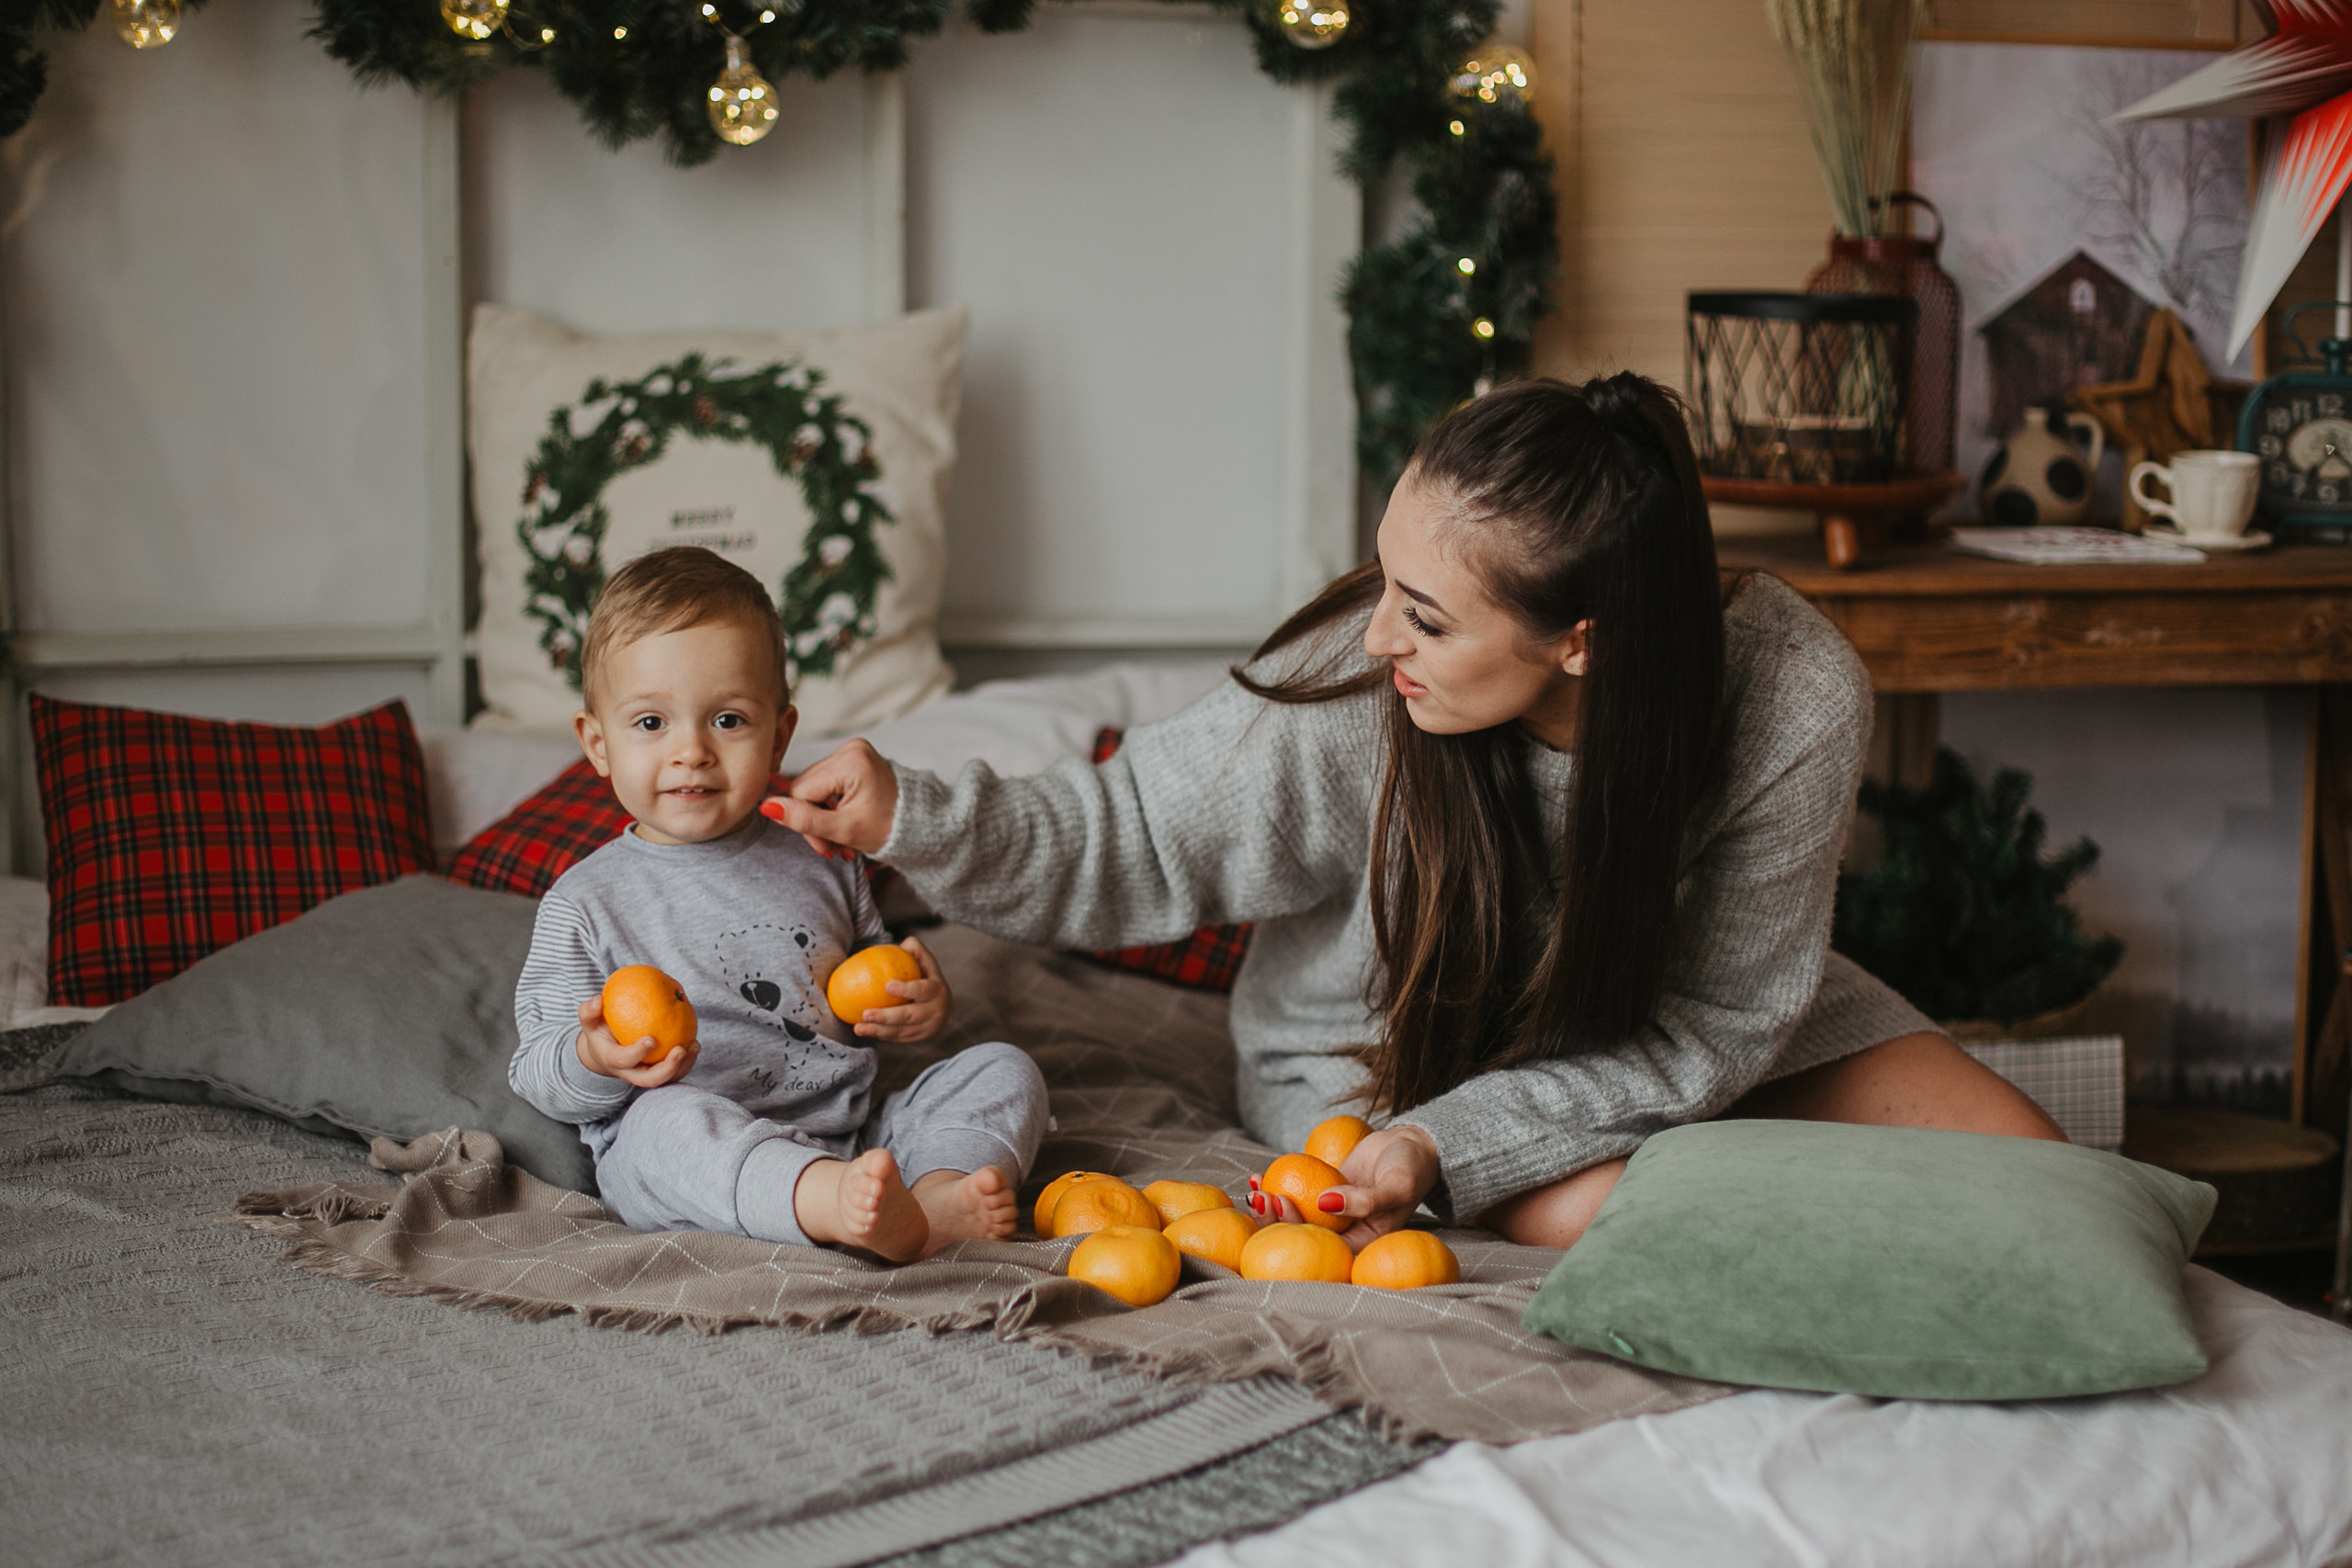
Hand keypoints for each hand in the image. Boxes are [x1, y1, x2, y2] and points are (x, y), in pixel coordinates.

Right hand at [574, 994, 698, 1087]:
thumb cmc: (600, 1031)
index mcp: (613, 1060)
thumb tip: (599, 1000)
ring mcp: (646, 1074)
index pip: (624, 1060)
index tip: (651, 1038)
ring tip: (694, 1046)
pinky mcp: (659, 1072)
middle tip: (680, 1050)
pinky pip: (676, 1071)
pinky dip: (688, 1060)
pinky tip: (695, 1043)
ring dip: (683, 1066)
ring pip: (668, 1079)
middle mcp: (630, 1072)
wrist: (606, 1051)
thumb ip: (589, 1011)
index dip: (637, 1053)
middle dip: (667, 1069)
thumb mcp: (590, 1021)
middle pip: (650, 1080)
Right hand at [762, 739, 897, 859]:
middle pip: (806, 787)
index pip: (801, 791)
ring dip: (823, 816)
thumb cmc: (890, 829)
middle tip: (833, 847)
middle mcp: (851, 749)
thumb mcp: (844, 830)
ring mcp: (854, 751)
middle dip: (816, 821)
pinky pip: (827, 782)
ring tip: (841, 837)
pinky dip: (832, 805)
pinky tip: (845, 820)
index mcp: (850, 761)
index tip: (826, 846)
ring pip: (814, 787)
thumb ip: (804, 819)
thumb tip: (767, 807)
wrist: (921, 826)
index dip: (806, 822)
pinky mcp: (855, 758)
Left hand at [850, 933, 948, 1042]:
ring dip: (878, 1030)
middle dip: (886, 1017)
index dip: (906, 989)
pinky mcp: (919, 1039)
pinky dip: (880, 1035)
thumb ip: (913, 950)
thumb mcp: (925, 962)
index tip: (886, 985)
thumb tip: (900, 944)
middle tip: (865, 1013)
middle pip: (910, 1016)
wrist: (940, 1006)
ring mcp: (928, 1028)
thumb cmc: (925, 977)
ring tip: (858, 1027)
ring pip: (901, 1031)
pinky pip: (897, 1038)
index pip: (923, 990)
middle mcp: (936, 1012)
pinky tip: (863, 1031)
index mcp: (938, 990)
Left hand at [1248, 1125, 1440, 1248]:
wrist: (1411, 1145)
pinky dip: (1276, 1187)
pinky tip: (1256, 1177)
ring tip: (1254, 1188)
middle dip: (1276, 1221)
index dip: (1297, 1233)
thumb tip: (1324, 1204)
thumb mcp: (1397, 1186)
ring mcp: (1331, 1215)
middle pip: (1303, 1236)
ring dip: (1271, 1207)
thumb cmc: (1411, 1168)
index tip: (1282, 1206)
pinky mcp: (1322, 1195)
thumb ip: (1366, 1200)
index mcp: (1362, 1244)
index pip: (1324, 1248)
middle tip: (1262, 1198)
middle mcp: (1344, 1234)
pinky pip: (1296, 1195)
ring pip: (1295, 1217)